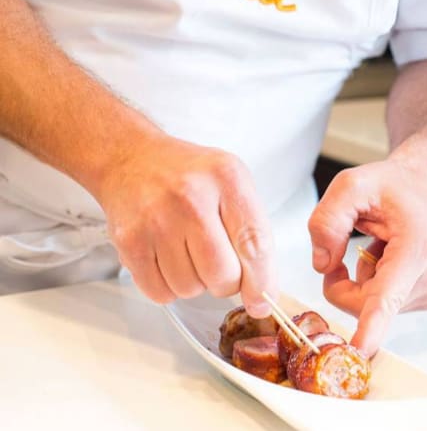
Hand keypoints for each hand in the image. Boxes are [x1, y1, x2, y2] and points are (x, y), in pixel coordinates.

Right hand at [95, 135, 275, 316]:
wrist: (132, 159)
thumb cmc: (188, 175)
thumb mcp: (232, 183)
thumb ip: (253, 231)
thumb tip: (261, 291)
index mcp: (226, 179)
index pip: (255, 243)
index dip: (262, 281)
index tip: (262, 301)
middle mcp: (191, 198)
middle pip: (222, 274)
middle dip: (226, 282)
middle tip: (220, 266)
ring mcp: (157, 220)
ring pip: (191, 288)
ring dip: (195, 282)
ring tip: (188, 252)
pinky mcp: (130, 241)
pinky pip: (160, 292)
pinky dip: (169, 287)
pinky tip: (168, 259)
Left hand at [308, 160, 426, 356]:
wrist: (424, 187)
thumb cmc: (392, 185)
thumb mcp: (350, 184)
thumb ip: (327, 220)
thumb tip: (322, 265)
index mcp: (415, 247)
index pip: (388, 295)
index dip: (372, 327)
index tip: (361, 351)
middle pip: (363, 304)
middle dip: (342, 283)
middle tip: (344, 247)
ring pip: (369, 307)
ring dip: (361, 279)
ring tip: (378, 245)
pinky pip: (380, 305)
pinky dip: (373, 282)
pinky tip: (386, 256)